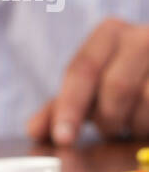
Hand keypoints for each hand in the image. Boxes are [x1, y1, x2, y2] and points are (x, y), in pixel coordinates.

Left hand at [26, 19, 148, 143]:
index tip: (63, 139)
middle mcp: (142, 36)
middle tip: (108, 131)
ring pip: (146, 101)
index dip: (70, 106)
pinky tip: (146, 126)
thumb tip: (34, 130)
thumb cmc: (127, 80)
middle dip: (108, 119)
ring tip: (132, 125)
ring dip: (134, 125)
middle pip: (116, 87)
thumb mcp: (93, 88)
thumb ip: (63, 106)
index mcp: (110, 33)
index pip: (82, 69)